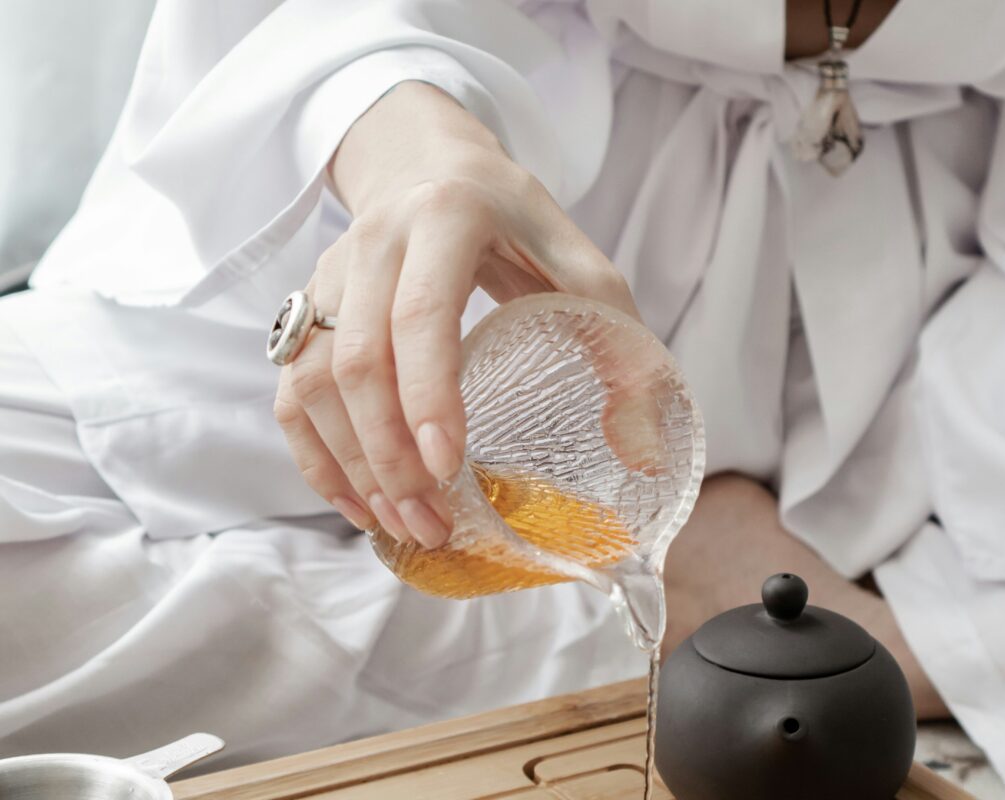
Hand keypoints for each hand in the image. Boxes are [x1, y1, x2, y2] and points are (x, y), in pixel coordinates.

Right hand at [273, 81, 637, 547]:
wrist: (425, 160)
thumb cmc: (513, 220)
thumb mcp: (578, 259)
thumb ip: (620, 343)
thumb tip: (645, 455)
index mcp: (447, 218)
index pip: (421, 311)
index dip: (428, 391)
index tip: (447, 464)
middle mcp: (375, 243)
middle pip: (357, 359)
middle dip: (389, 455)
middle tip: (431, 520)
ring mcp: (330, 275)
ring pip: (313, 380)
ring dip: (351, 464)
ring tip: (401, 524)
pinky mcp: (308, 307)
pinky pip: (290, 389)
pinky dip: (315, 454)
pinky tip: (356, 502)